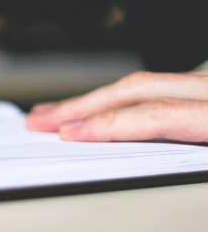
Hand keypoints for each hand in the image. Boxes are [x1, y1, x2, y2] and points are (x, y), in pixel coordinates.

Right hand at [26, 70, 207, 142]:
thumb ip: (188, 150)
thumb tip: (138, 148)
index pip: (156, 113)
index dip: (107, 124)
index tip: (69, 135)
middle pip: (137, 88)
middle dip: (82, 104)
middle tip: (42, 118)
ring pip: (144, 81)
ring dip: (95, 98)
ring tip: (59, 111)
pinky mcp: (207, 88)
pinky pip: (160, 85)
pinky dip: (123, 97)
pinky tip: (104, 105)